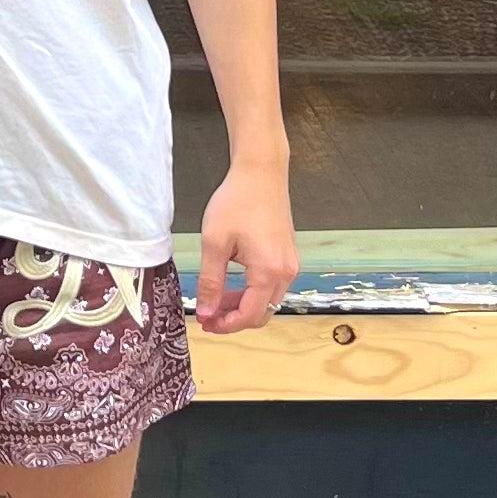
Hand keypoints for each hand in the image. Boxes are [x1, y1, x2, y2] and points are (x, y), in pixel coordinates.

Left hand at [193, 158, 295, 336]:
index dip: (226, 325)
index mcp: (269, 271)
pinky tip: (232, 283)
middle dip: (235, 319)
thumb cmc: (237, 201)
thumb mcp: (215, 243)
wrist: (260, 172)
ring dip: (244, 305)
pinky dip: (253, 291)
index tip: (206, 323)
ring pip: (268, 300)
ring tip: (216, 298)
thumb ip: (210, 282)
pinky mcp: (288, 255)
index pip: (250, 315)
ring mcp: (290, 264)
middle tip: (208, 315)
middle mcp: (286, 272)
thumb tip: (206, 311)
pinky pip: (272, 285)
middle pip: (262, 313)